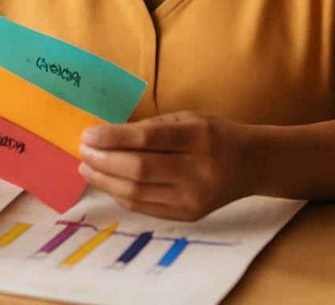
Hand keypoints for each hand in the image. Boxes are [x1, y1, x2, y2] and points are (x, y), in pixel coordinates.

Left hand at [78, 111, 251, 220]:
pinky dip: (121, 194)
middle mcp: (198, 170)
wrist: (251, 164)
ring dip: (105, 180)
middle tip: (83, 150)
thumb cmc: (214, 134)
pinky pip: (145, 207)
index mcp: (199, 137)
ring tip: (87, 167)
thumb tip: (106, 136)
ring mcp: (193, 198)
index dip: (114, 138)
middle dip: (104, 160)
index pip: (149, 138)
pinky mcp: (188, 215)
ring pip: (137, 193)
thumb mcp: (188, 119)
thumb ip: (151, 127)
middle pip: (139, 169)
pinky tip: (107, 182)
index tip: (88, 134)